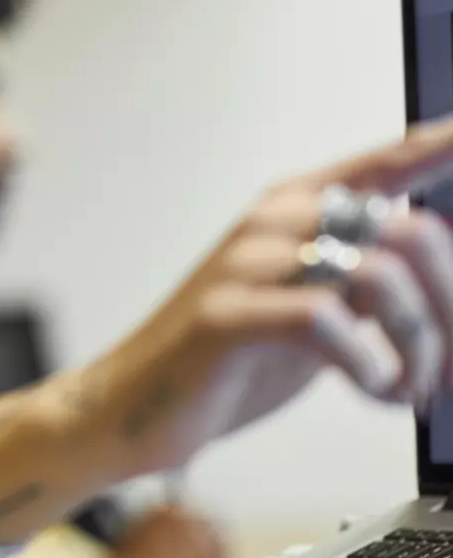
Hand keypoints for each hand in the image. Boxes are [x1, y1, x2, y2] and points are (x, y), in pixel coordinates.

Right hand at [72, 119, 452, 479]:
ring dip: (421, 344)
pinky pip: (326, 322)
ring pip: (380, 275)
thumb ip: (367, 280)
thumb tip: (440, 275)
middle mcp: (274, 223)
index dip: (435, 148)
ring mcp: (246, 265)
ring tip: (411, 387)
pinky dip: (371, 367)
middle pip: (409, 232)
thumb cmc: (225, 362)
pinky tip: (372, 391)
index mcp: (294, 210)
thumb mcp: (314, 309)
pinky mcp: (227, 316)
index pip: (384, 164)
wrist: (135, 408)